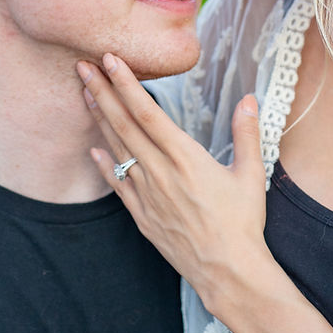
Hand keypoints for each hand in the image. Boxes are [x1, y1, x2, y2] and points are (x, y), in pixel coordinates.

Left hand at [77, 52, 269, 307]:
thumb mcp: (251, 175)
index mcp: (186, 158)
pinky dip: (104, 165)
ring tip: (85, 95)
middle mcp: (160, 173)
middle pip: (124, 125)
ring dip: (100, 121)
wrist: (228, 272)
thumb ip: (246, 134)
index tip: (111, 60)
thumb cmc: (243, 224)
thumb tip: (249, 99)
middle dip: (102, 92)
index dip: (127, 84)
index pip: (148, 112)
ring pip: (117, 150)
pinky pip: (117, 186)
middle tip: (82, 66)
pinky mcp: (142, 217)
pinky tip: (94, 150)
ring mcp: (147, 196)